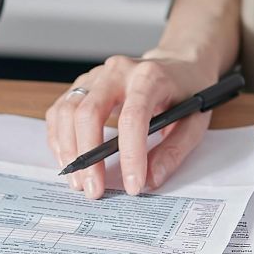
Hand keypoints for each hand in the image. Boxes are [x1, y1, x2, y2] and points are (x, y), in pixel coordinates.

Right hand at [44, 51, 216, 199]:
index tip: (132, 186)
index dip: (131, 154)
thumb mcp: (194, 121)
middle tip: (93, 190)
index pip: (133, 116)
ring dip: (68, 149)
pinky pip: (60, 110)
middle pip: (89, 111)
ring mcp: (96, 76)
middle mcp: (118, 71)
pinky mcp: (83, 85)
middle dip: (88, 156)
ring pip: (68, 110)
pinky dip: (59, 137)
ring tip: (78, 181)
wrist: (177, 63)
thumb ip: (174, 151)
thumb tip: (151, 180)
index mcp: (150, 77)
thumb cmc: (186, 92)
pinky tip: (67, 159)